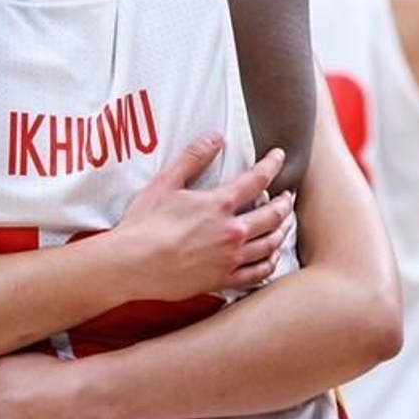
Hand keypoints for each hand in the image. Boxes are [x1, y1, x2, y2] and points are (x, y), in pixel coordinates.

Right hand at [110, 134, 293, 301]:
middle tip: (287, 196)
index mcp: (219, 205)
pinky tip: (271, 256)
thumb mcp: (165, 183)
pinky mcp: (223, 280)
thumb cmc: (144, 224)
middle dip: (284, 202)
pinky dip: (270, 262)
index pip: (257, 179)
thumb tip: (215, 137)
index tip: (279, 157)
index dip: (272, 164)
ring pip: (270, 244)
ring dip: (282, 230)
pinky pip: (258, 273)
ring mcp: (230, 259)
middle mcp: (231, 232)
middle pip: (273, 215)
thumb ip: (193, 158)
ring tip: (285, 223)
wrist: (131, 265)